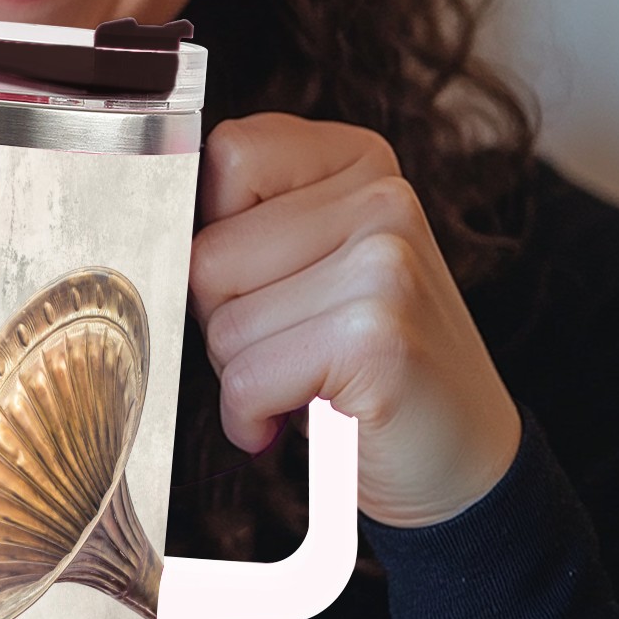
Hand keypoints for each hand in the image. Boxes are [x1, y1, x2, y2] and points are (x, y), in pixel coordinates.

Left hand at [190, 114, 520, 526]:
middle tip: (290, 345)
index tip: (258, 278)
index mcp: (360, 160)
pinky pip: (248, 378)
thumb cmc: (365, 361)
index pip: (228, 155)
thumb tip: (153, 218)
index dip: (216, 231)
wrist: (465, 463)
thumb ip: (252, 219)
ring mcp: (385, 263)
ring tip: (304, 379)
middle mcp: (382, 197)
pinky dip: (253, 416)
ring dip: (242, 372)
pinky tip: (299, 418)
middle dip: (225, 316)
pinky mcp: (376, 336)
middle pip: (209, 251)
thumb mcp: (314, 261)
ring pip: (222, 320)